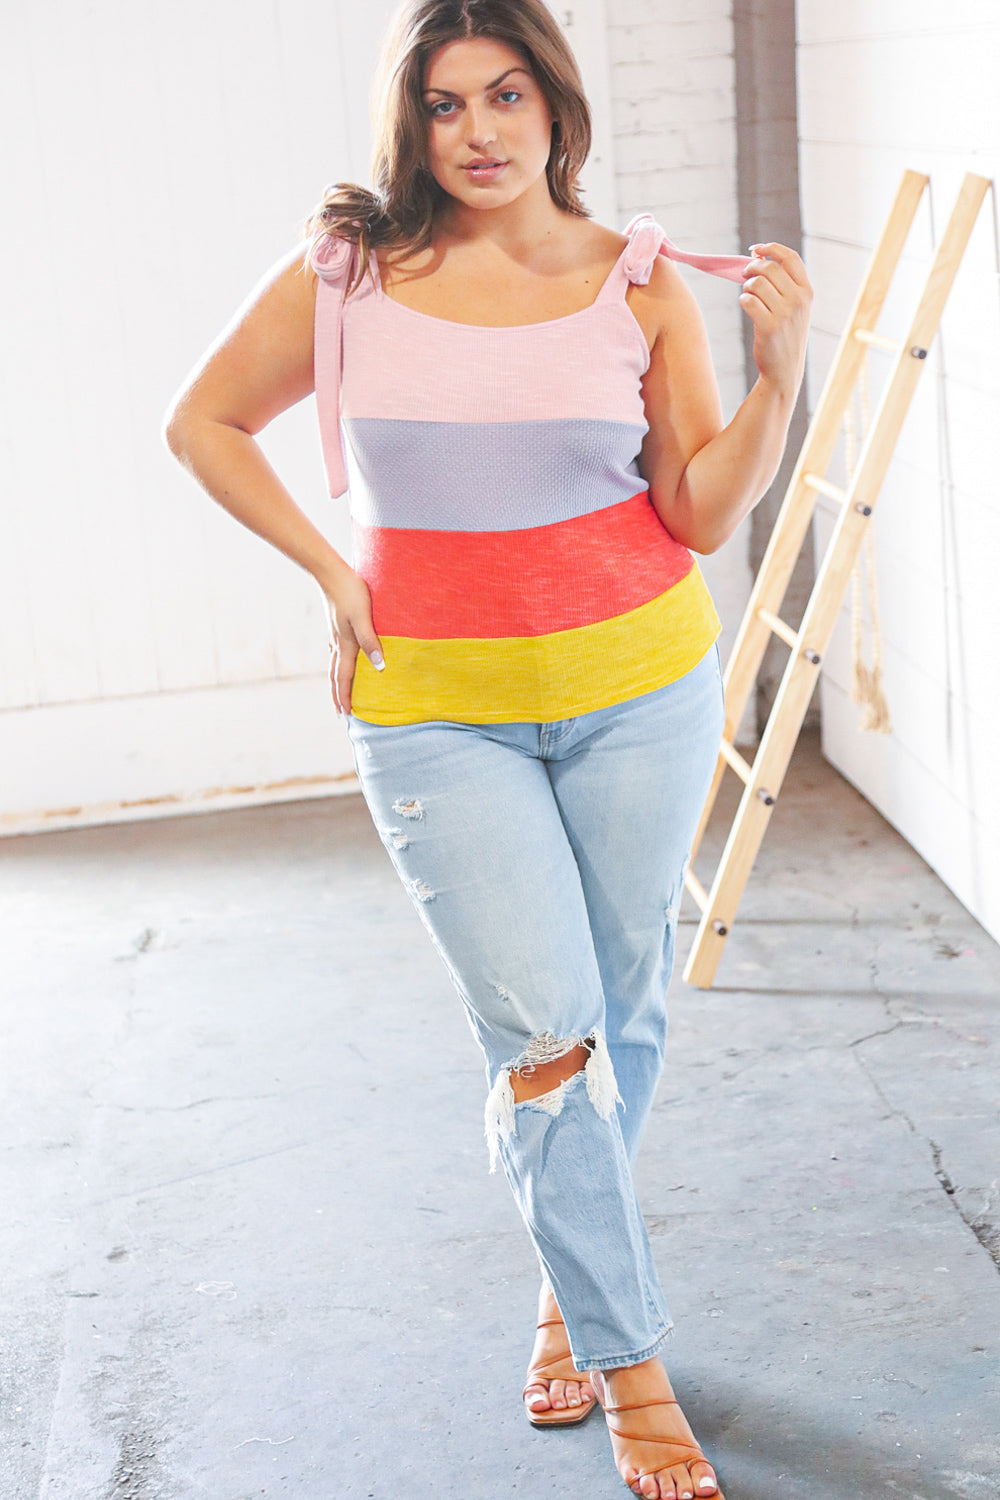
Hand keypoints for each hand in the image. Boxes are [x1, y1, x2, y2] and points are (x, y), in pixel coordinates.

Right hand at [321, 563, 383, 715]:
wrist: (330, 573)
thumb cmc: (351, 592)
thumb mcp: (363, 617)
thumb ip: (370, 640)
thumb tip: (379, 665)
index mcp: (345, 644)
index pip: (344, 678)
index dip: (345, 697)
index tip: (346, 714)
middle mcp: (337, 643)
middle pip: (336, 676)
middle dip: (338, 695)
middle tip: (340, 713)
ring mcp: (334, 635)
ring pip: (335, 665)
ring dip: (337, 682)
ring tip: (339, 693)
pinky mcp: (336, 626)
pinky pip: (336, 653)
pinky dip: (337, 665)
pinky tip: (341, 662)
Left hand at [739, 243, 812, 397]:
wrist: (784, 370)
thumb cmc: (785, 337)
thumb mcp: (795, 309)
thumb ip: (784, 285)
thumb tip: (758, 258)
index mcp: (807, 292)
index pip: (790, 258)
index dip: (771, 248)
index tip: (756, 249)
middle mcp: (799, 300)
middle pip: (769, 268)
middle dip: (752, 268)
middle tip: (744, 275)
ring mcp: (785, 314)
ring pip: (756, 283)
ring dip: (746, 286)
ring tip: (747, 295)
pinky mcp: (769, 326)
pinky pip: (748, 300)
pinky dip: (742, 300)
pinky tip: (745, 305)